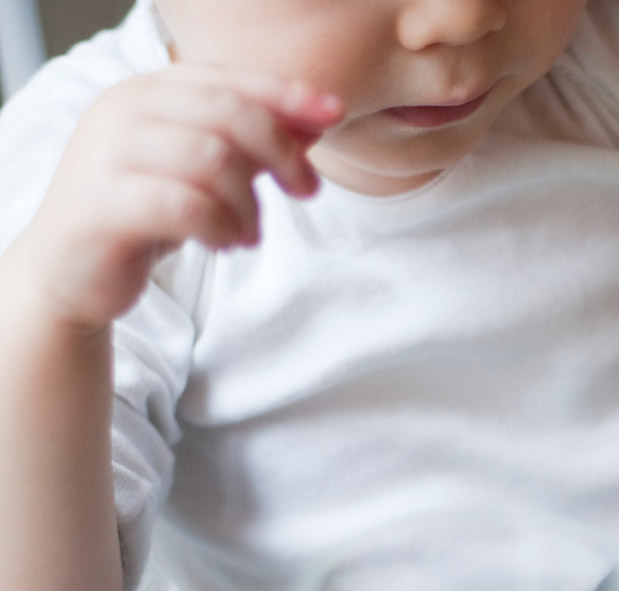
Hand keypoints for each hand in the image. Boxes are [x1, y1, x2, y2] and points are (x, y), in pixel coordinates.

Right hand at [15, 65, 342, 333]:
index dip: (286, 93)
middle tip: (304, 190)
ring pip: (212, 159)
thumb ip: (250, 143)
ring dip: (249, 203)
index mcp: (147, 92)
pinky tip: (224, 244)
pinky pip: (186, 206)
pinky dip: (221, 226)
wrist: (72, 271)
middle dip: (281, 152)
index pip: (228, 78)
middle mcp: (122, 110)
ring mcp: (107, 154)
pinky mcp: (103, 205)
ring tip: (248, 233)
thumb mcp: (202, 172)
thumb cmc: (144, 215)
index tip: (334, 115)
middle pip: (228, 113)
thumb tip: (316, 122)